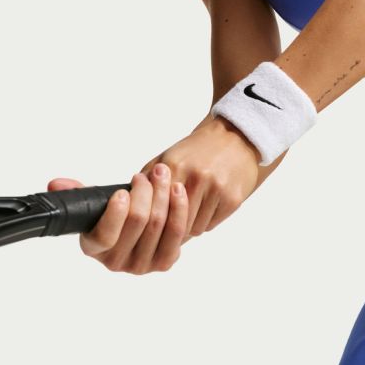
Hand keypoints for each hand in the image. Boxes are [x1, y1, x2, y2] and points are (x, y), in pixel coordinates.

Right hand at [46, 166, 187, 274]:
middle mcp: (115, 262)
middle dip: (147, 191)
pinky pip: (177, 232)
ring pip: (158, 223)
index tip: (123, 192)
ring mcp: (141, 265)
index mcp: (93, 248)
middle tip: (152, 172)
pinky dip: (179, 207)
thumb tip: (56, 183)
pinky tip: (178, 189)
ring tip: (164, 174)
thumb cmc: (120, 212)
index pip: (104, 236)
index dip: (116, 213)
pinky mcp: (165, 262)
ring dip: (164, 193)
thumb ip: (81, 193)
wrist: (145, 226)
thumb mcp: (99, 203)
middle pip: (138, 221)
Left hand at [137, 115, 281, 240]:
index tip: (147, 225)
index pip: (155, 206)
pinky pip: (211, 224)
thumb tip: (128, 205)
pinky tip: (206, 207)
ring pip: (193, 228)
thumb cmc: (199, 149)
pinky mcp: (233, 199)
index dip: (150, 219)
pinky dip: (205, 221)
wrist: (236, 136)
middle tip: (165, 227)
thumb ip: (148, 178)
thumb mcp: (170, 156)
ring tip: (190, 211)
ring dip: (188, 225)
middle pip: (174, 221)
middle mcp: (197, 177)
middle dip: (168, 226)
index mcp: (177, 166)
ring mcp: (218, 189)